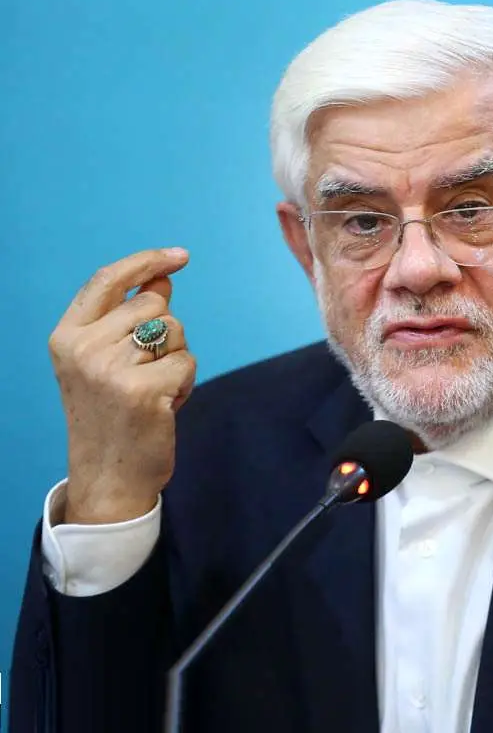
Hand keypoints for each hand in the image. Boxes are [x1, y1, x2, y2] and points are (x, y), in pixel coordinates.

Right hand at [49, 248, 194, 523]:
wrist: (109, 477)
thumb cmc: (113, 415)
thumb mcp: (108, 361)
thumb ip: (131, 318)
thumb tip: (163, 278)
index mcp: (66, 336)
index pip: (108, 280)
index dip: (146, 262)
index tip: (179, 256)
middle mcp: (82, 348)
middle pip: (153, 306)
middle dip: (165, 334)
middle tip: (146, 373)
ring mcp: (110, 368)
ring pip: (175, 331)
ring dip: (176, 359)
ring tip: (152, 391)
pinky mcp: (141, 389)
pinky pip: (186, 361)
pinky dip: (184, 382)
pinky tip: (162, 407)